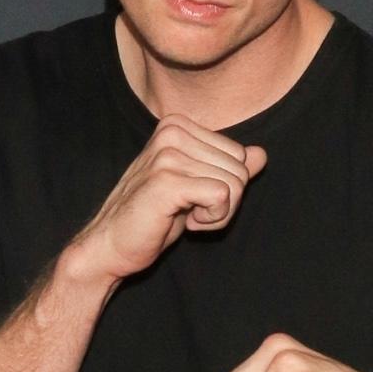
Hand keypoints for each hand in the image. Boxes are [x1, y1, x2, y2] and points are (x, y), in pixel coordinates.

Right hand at [63, 117, 267, 290]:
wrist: (111, 245)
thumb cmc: (152, 217)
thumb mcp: (196, 186)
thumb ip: (227, 167)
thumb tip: (261, 154)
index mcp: (177, 125)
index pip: (239, 153)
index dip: (226, 185)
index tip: (194, 197)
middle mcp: (172, 132)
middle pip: (240, 168)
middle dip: (225, 202)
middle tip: (190, 212)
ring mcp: (167, 154)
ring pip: (234, 184)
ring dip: (217, 213)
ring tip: (184, 216)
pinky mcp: (166, 181)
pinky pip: (222, 197)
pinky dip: (211, 220)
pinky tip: (184, 222)